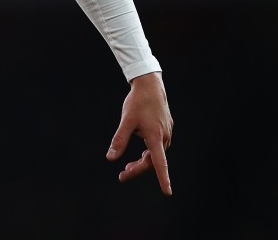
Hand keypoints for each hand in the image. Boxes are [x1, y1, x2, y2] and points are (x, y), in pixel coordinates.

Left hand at [106, 71, 172, 194]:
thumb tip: (110, 158)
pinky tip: (141, 154)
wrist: (150, 85)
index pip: (159, 163)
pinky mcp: (165, 129)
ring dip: (142, 162)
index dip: (162, 179)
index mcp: (155, 137)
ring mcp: (166, 133)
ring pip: (154, 154)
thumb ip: (119, 140)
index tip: (167, 192)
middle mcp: (164, 137)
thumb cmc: (138, 102)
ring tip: (127, 168)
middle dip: (137, 169)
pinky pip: (157, 147)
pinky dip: (148, 154)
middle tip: (122, 176)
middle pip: (152, 161)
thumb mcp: (126, 121)